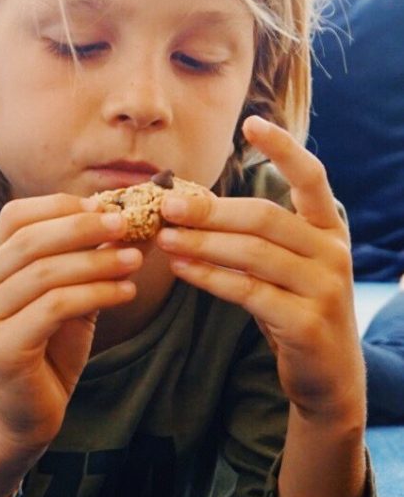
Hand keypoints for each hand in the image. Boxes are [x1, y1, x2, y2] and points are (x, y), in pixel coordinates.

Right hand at [0, 194, 140, 452]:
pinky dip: (96, 294)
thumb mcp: (66, 298)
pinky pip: (55, 307)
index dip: (61, 207)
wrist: (21, 418)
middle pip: (30, 239)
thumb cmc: (46, 353)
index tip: (107, 208)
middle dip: (84, 227)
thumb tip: (128, 223)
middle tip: (128, 225)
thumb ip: (84, 263)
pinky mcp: (2, 347)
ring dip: (98, 262)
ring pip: (46, 272)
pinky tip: (126, 292)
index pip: (15, 217)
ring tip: (136, 261)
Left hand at [156, 115, 363, 422]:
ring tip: (162, 235)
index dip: (284, 148)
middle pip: (265, 217)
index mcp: (330, 229)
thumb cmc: (293, 306)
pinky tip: (180, 267)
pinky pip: (247, 291)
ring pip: (252, 253)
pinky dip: (208, 276)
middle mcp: (333, 252)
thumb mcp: (283, 264)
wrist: (327, 374)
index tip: (251, 122)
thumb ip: (254, 235)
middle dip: (210, 209)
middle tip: (166, 203)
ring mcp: (324, 288)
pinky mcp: (306, 323)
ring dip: (201, 242)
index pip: (312, 178)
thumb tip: (188, 202)